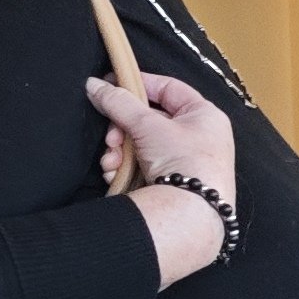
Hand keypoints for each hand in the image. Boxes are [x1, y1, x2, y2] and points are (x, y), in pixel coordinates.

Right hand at [91, 72, 238, 282]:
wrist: (190, 214)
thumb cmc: (182, 160)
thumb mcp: (148, 125)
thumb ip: (119, 102)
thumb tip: (94, 85)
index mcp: (204, 115)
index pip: (169, 88)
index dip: (139, 84)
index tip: (112, 84)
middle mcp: (199, 137)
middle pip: (149, 120)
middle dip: (122, 128)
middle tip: (110, 137)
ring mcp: (186, 161)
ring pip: (142, 144)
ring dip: (120, 151)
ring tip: (111, 161)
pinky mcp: (174, 183)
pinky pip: (144, 166)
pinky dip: (126, 168)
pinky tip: (115, 174)